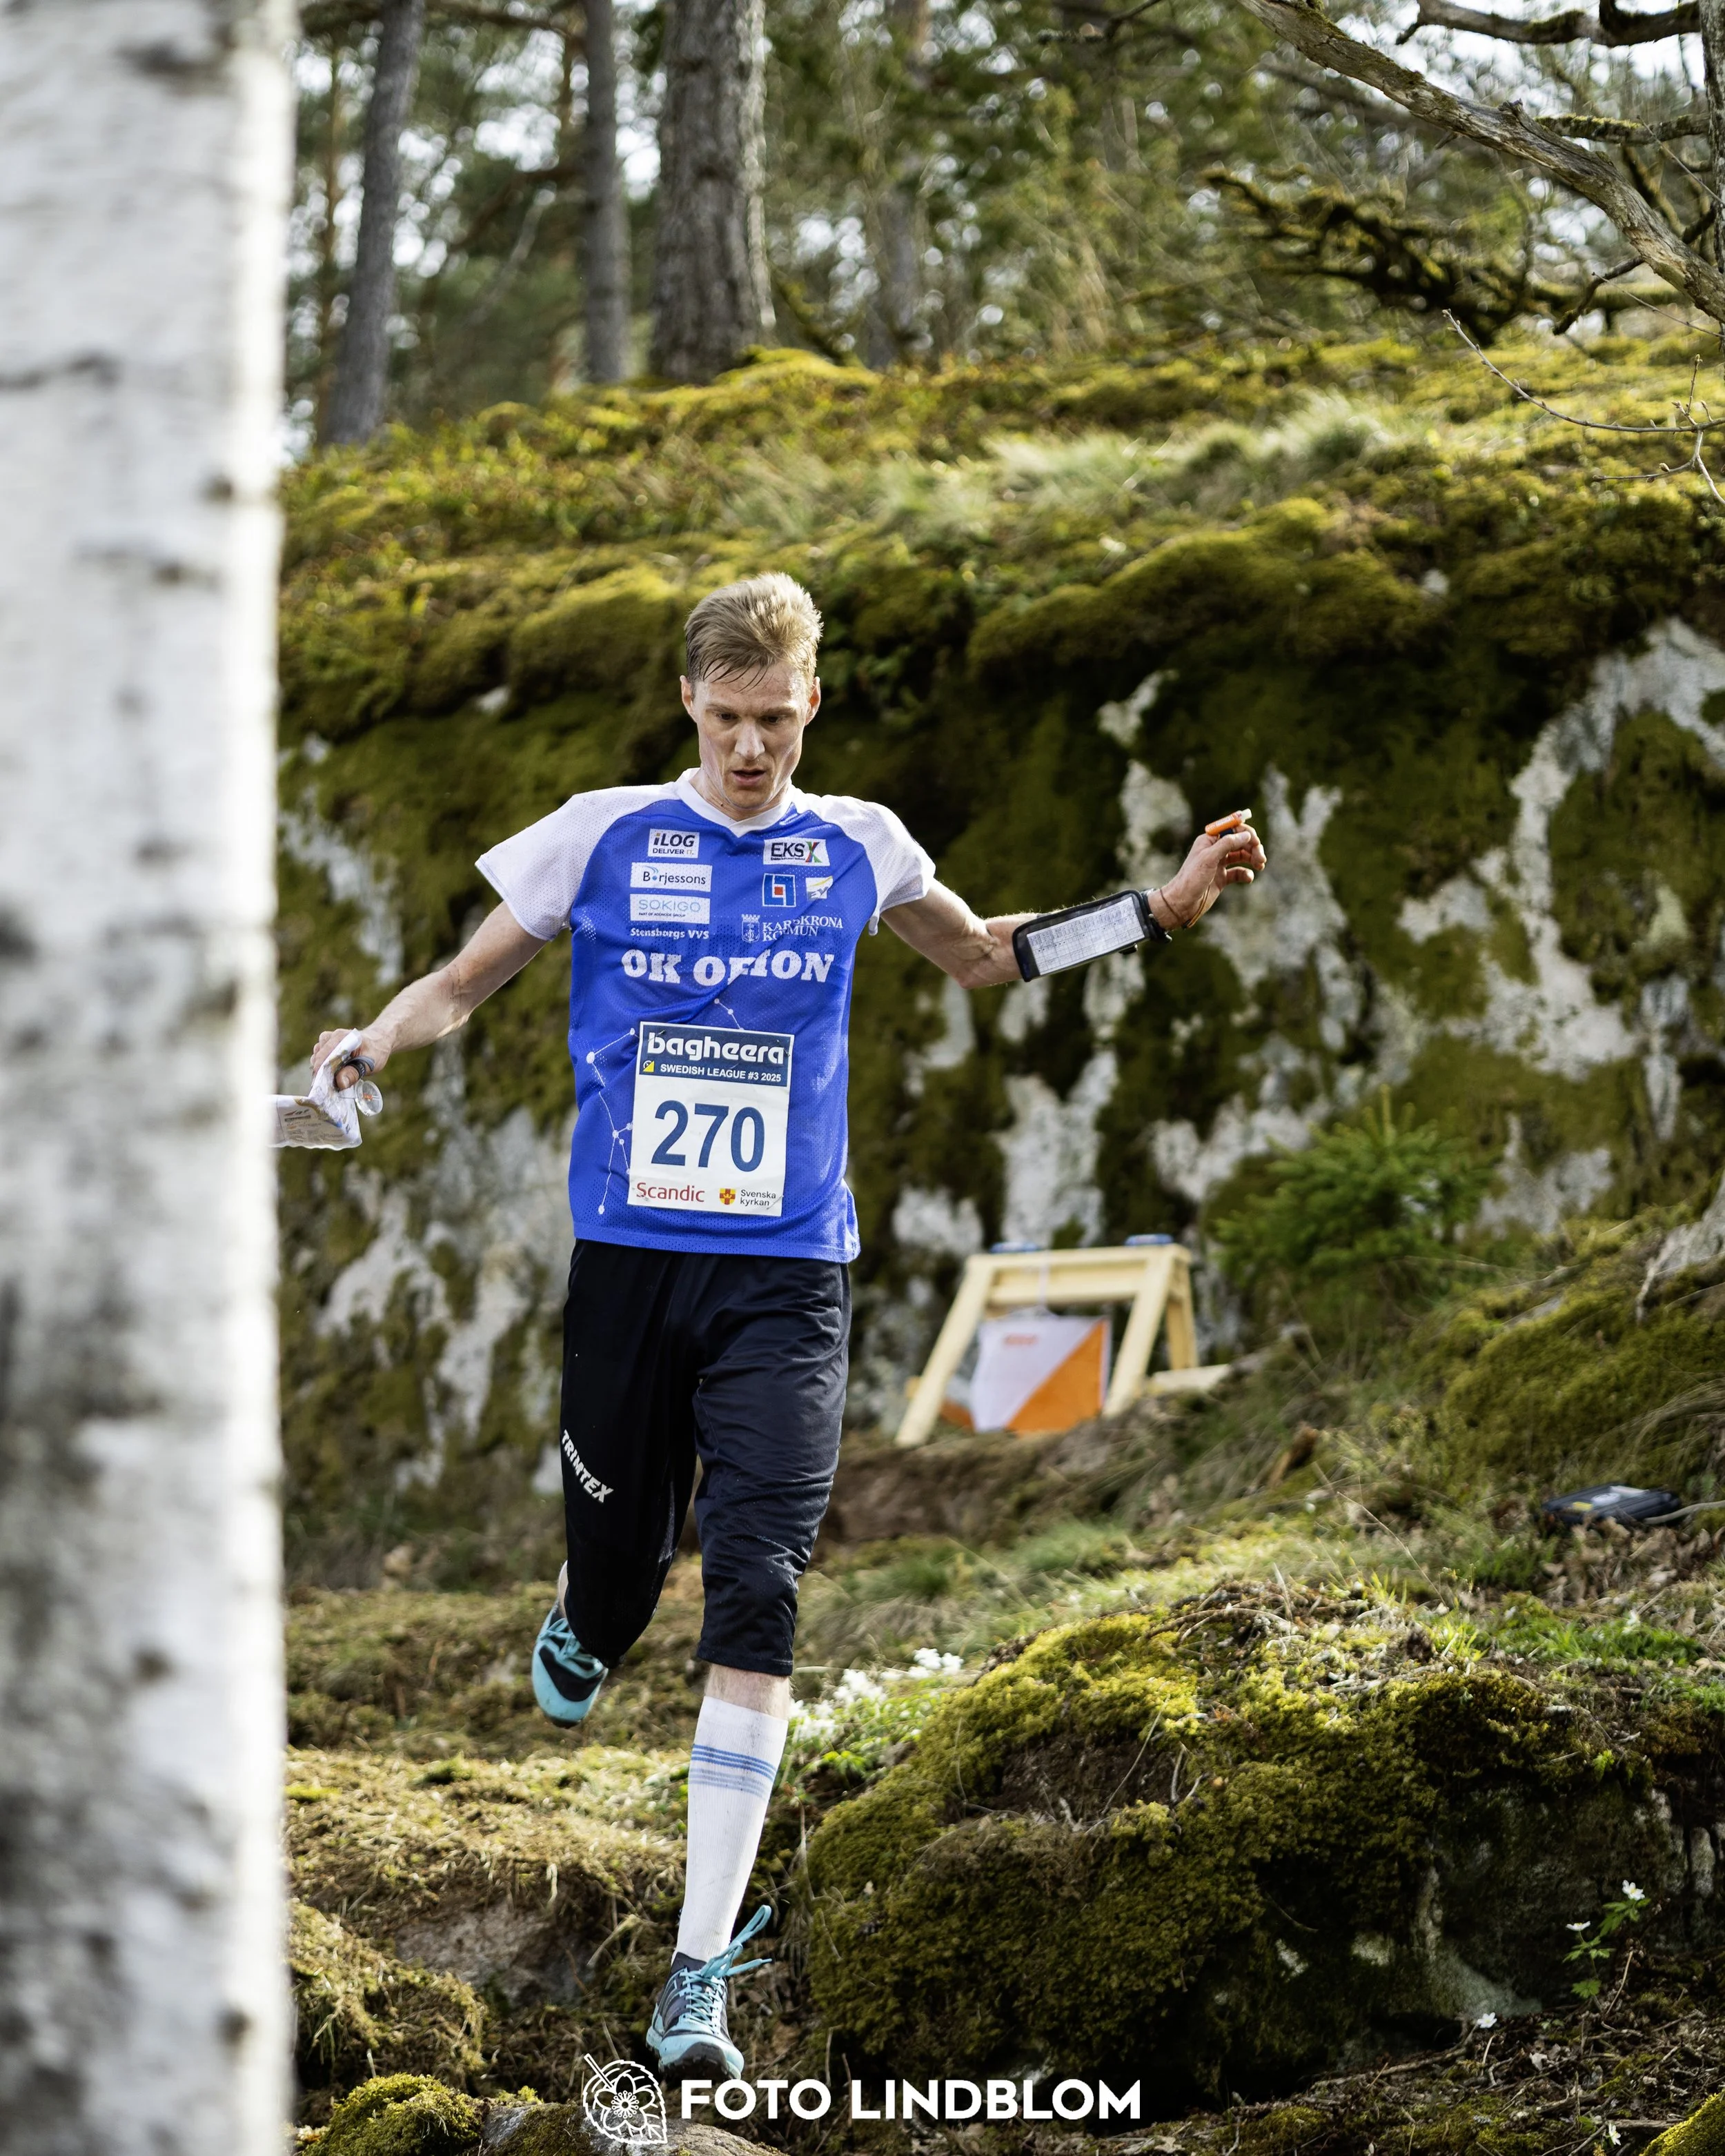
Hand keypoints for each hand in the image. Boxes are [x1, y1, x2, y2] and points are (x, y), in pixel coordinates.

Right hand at [311, 1028, 387, 1089]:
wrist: (379, 1042)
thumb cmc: (375, 1051)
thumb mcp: (369, 1063)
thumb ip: (354, 1073)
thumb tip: (340, 1083)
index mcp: (341, 1037)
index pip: (325, 1054)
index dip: (321, 1070)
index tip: (320, 1084)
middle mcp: (332, 1037)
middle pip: (318, 1056)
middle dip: (320, 1072)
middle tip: (327, 1086)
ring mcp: (328, 1040)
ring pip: (317, 1057)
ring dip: (321, 1069)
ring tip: (329, 1081)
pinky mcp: (328, 1046)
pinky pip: (319, 1057)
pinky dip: (323, 1067)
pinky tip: (330, 1075)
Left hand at [1150, 819, 1266, 930]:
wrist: (1182, 903)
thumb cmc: (1191, 878)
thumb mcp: (1209, 858)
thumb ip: (1227, 844)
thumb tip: (1246, 834)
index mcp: (1209, 840)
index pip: (1232, 828)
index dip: (1246, 833)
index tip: (1256, 842)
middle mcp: (1215, 850)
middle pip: (1240, 841)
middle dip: (1253, 847)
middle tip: (1261, 858)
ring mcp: (1219, 864)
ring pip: (1241, 855)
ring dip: (1253, 858)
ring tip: (1260, 865)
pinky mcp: (1222, 878)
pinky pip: (1238, 872)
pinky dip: (1246, 873)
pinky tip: (1248, 878)